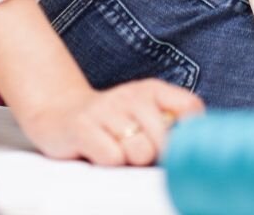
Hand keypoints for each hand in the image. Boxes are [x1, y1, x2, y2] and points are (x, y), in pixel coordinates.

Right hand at [17, 79, 205, 166]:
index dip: (189, 134)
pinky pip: (112, 158)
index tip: (176, 145)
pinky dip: (108, 162)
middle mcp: (131, 95)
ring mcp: (106, 110)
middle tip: (137, 151)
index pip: (191, 108)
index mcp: (152, 90)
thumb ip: (172, 124)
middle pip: (165, 140)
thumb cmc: (110, 122)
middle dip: (154, 155)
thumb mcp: (144, 114)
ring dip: (129, 160)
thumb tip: (195, 149)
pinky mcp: (83, 127)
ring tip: (117, 150)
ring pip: (139, 152)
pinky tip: (99, 152)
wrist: (58, 113)